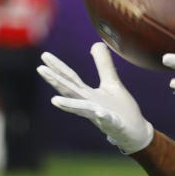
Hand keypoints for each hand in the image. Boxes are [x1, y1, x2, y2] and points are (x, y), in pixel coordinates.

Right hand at [37, 43, 153, 153]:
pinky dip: (103, 117)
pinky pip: (108, 121)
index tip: (44, 56)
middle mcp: (90, 105)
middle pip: (70, 91)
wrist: (134, 132)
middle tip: (40, 70)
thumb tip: (96, 43)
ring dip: (70, 104)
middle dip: (56, 81)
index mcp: (88, 95)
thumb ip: (103, 65)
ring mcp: (101, 116)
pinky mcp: (115, 125)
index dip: (58, 67)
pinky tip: (100, 113)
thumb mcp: (111, 82)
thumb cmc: (119, 109)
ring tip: (54, 100)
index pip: (71, 79)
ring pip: (83, 109)